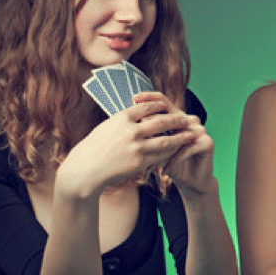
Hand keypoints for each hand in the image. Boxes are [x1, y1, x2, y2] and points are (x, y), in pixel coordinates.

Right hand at [58, 96, 195, 198]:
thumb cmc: (93, 148)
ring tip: (190, 135)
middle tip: (186, 119)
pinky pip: (160, 156)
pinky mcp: (139, 162)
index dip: (159, 105)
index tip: (168, 105)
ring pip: (165, 140)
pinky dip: (170, 152)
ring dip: (180, 137)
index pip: (146, 107)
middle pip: (161, 122)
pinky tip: (178, 150)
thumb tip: (139, 112)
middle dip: (176, 120)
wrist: (85, 170)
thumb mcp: (107, 127)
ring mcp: (136, 147)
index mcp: (122, 118)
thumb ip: (124, 120)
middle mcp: (131, 131)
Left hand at [133, 93, 216, 195]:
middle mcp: (189, 120)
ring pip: (178, 132)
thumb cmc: (169, 164)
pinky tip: (163, 170)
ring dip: (162, 145)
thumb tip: (121, 124)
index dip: (148, 98)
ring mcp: (200, 130)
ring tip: (148, 155)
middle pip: (169, 115)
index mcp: (176, 117)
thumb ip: (144, 135)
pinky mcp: (207, 142)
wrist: (191, 181)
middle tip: (136, 131)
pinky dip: (174, 160)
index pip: (162, 102)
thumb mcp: (153, 149)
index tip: (132, 98)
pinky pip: (187, 148)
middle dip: (152, 122)